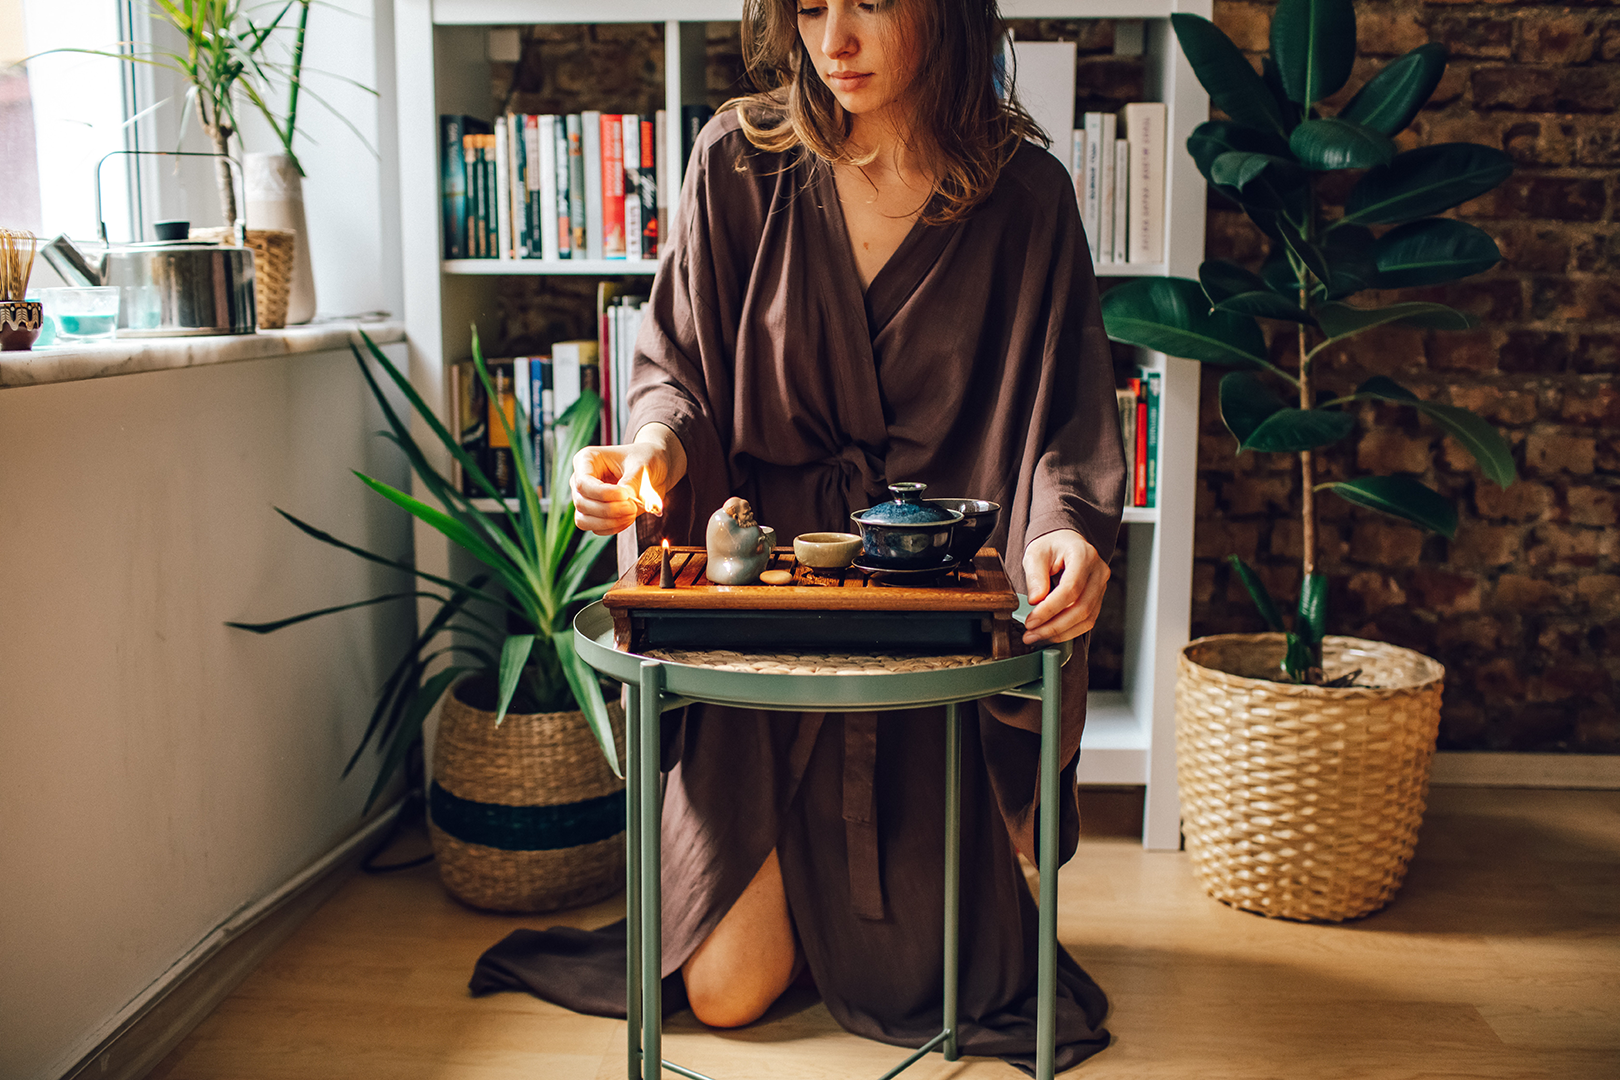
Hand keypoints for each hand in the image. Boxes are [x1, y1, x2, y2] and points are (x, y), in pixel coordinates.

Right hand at [571, 424, 686, 535]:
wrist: (656, 469)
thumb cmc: (646, 459)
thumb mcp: (641, 467)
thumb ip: (631, 483)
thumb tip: (622, 502)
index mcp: (587, 460)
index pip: (582, 483)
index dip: (603, 494)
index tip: (626, 495)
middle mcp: (581, 480)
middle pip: (582, 503)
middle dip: (609, 510)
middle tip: (632, 506)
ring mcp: (586, 498)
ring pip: (583, 520)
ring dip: (609, 522)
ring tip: (631, 512)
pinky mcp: (595, 514)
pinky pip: (596, 528)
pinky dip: (613, 528)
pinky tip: (629, 518)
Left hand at [1021, 529, 1109, 645]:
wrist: (1065, 543)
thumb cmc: (1051, 546)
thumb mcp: (1035, 553)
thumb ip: (1035, 576)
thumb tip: (1035, 601)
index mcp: (1084, 555)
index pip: (1071, 588)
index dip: (1050, 609)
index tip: (1030, 621)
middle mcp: (1098, 572)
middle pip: (1081, 607)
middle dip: (1054, 626)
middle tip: (1030, 635)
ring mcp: (1101, 586)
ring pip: (1086, 618)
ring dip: (1060, 632)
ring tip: (1036, 637)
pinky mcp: (1098, 599)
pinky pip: (1087, 621)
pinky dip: (1068, 631)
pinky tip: (1050, 634)